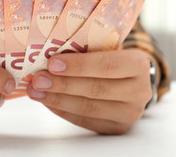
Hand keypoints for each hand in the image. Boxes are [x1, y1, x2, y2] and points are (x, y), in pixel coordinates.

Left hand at [26, 49, 152, 134]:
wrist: (127, 80)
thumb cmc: (110, 59)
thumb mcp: (105, 49)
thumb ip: (84, 50)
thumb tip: (46, 54)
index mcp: (138, 64)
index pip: (107, 65)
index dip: (79, 65)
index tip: (52, 63)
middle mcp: (139, 90)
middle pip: (96, 89)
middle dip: (62, 84)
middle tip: (37, 79)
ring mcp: (130, 112)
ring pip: (88, 108)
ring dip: (57, 99)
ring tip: (35, 91)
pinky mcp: (117, 127)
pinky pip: (84, 120)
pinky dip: (62, 110)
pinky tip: (47, 101)